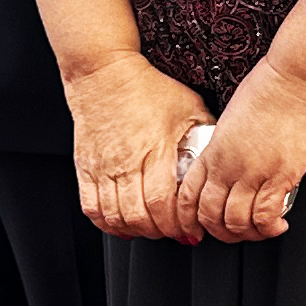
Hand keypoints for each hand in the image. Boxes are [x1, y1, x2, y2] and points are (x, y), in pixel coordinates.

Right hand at [66, 54, 210, 239]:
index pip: (163, 203)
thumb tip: (220, 155)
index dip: (178, 224)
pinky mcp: (85, 168)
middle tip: (174, 232)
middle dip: (161, 233)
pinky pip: (91, 208)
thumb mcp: (189, 106)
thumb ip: (205, 132)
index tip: (191, 229)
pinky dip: (107, 223)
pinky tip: (122, 224)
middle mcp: (125, 162)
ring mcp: (102, 167)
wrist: (103, 73)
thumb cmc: (147, 87)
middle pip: (139, 217)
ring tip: (152, 228)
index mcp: (154, 149)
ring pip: (115, 217)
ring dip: (136, 231)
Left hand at [177, 60, 305, 241]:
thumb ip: (226, 146)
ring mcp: (254, 172)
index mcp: (213, 150)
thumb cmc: (270, 88)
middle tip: (231, 233)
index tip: (198, 227)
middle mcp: (229, 166)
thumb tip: (229, 164)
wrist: (298, 79)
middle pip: (210, 216)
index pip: (188, 197)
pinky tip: (277, 226)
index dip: (190, 219)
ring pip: (236, 222)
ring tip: (257, 231)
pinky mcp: (281, 176)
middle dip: (218, 232)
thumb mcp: (233, 118)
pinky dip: (269, 228)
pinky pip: (266, 216)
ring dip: (245, 234)